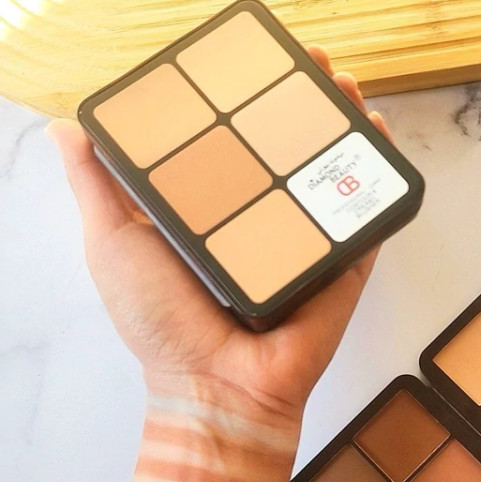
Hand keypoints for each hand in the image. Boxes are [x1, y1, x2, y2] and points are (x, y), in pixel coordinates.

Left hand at [47, 47, 390, 423]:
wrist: (217, 385)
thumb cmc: (159, 321)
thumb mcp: (113, 243)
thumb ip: (99, 186)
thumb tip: (68, 127)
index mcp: (213, 214)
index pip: (234, 141)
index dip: (244, 100)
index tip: (250, 65)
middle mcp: (262, 222)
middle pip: (287, 149)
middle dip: (301, 101)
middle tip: (305, 62)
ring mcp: (304, 244)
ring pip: (329, 174)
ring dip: (342, 124)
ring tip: (341, 83)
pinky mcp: (340, 268)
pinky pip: (365, 218)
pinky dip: (376, 177)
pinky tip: (377, 134)